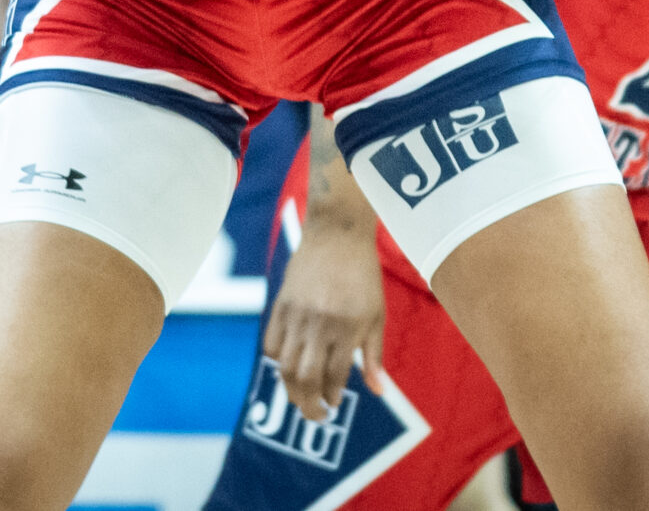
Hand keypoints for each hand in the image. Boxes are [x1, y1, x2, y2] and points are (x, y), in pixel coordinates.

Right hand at [263, 216, 386, 423]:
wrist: (336, 233)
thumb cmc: (362, 275)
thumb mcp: (376, 315)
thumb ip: (374, 356)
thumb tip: (377, 392)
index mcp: (348, 327)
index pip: (335, 376)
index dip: (333, 397)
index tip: (334, 405)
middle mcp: (320, 323)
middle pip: (306, 378)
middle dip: (309, 405)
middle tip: (315, 415)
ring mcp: (297, 314)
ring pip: (284, 366)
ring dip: (291, 390)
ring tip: (300, 399)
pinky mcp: (280, 305)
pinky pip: (270, 344)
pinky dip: (276, 361)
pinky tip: (288, 366)